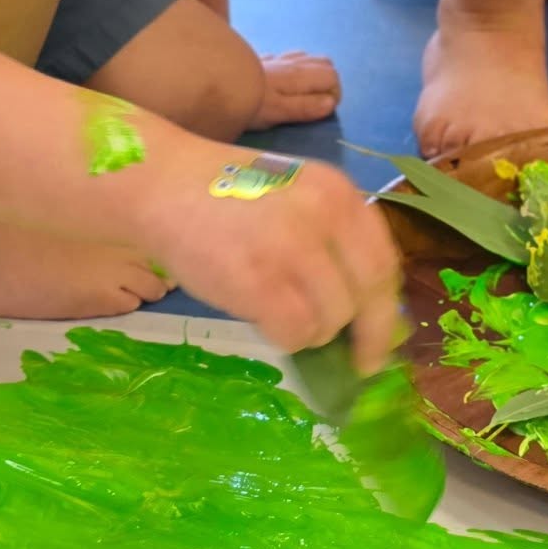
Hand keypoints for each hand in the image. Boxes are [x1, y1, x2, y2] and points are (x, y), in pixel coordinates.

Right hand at [159, 151, 400, 371]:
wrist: (161, 184)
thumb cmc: (223, 193)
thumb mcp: (293, 193)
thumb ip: (329, 235)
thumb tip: (362, 305)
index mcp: (337, 191)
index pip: (383, 260)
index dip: (386, 306)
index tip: (382, 335)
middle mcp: (324, 215)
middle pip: (368, 294)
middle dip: (368, 337)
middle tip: (358, 363)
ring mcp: (292, 247)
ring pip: (331, 319)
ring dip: (312, 332)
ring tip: (281, 316)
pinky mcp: (259, 281)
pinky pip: (295, 333)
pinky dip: (285, 339)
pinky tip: (263, 320)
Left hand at [254, 51, 341, 127]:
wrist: (215, 82)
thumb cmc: (248, 103)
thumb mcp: (277, 112)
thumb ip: (304, 107)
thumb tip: (330, 104)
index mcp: (298, 75)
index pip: (332, 76)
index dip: (333, 95)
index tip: (321, 111)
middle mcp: (291, 62)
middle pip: (324, 64)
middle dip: (327, 83)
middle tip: (314, 103)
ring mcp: (278, 59)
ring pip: (307, 58)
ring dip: (312, 74)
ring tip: (302, 93)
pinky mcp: (263, 60)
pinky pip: (288, 58)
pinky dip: (294, 68)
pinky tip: (282, 81)